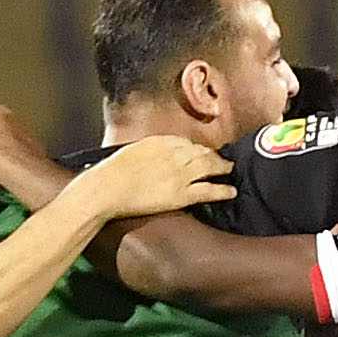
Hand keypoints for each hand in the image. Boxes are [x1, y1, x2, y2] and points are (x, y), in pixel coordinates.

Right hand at [77, 133, 236, 221]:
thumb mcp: (131, 151)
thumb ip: (148, 152)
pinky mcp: (181, 194)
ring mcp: (180, 174)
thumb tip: (154, 156)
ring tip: (229, 170)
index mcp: (160, 142)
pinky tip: (231, 191)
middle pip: (201, 152)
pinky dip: (223, 190)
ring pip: (209, 167)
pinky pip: (208, 190)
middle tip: (221, 159)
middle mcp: (174, 155)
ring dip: (222, 168)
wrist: (106, 188)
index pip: (185, 143)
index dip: (195, 148)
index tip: (200, 151)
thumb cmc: (110, 172)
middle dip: (213, 155)